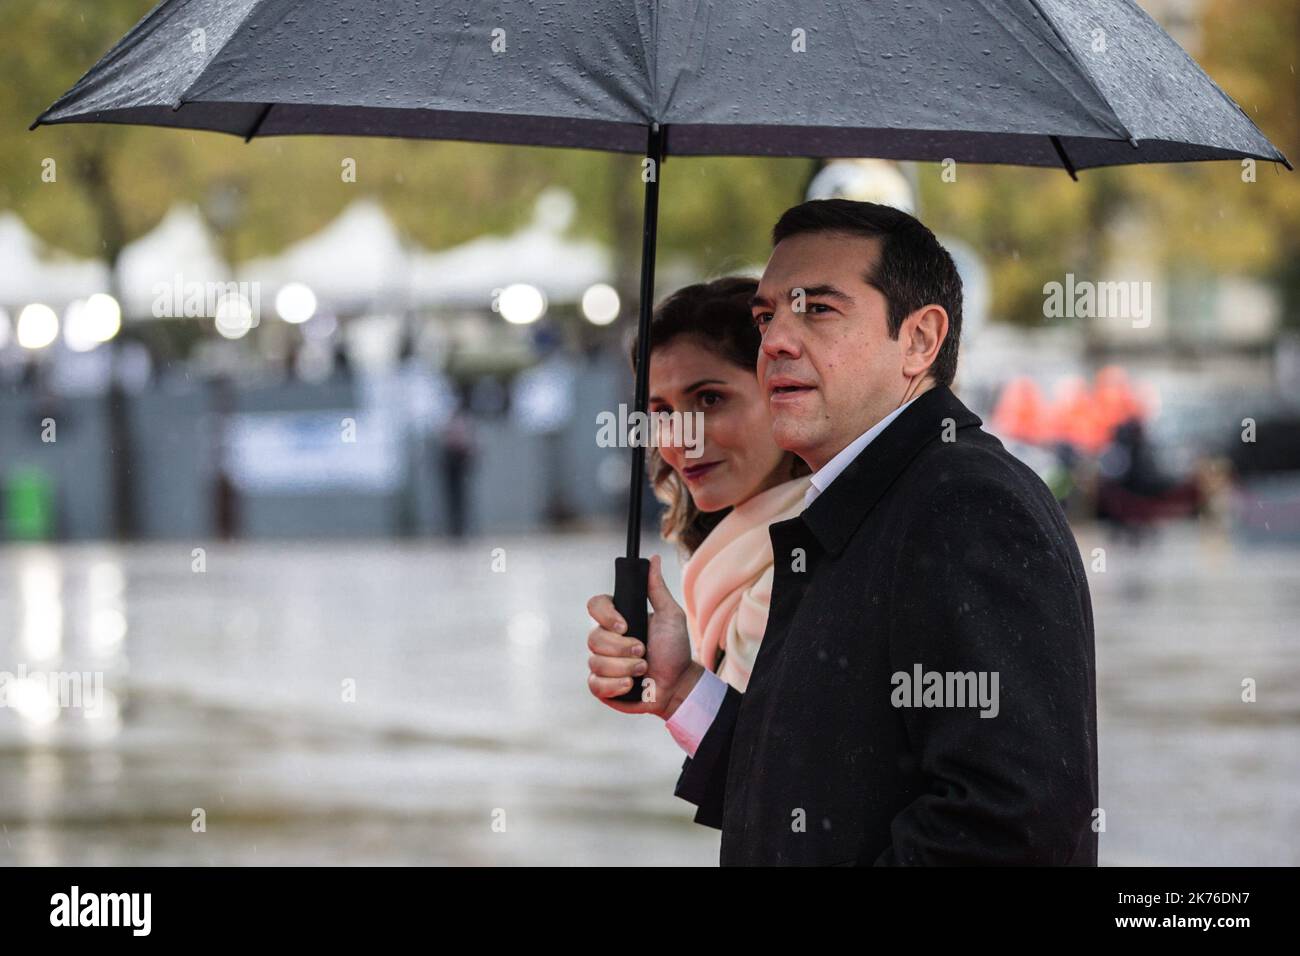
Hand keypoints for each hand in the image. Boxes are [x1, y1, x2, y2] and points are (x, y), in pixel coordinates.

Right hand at [586, 554, 699, 717]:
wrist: (677, 685)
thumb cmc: (675, 649)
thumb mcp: (671, 616)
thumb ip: (657, 588)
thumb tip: (653, 558)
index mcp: (618, 618)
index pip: (595, 605)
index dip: (606, 615)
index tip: (625, 626)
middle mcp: (605, 638)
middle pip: (593, 637)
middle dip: (622, 648)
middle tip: (643, 651)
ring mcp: (601, 662)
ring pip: (596, 662)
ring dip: (625, 668)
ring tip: (644, 669)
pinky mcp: (600, 686)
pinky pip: (595, 684)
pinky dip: (616, 686)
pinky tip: (632, 685)